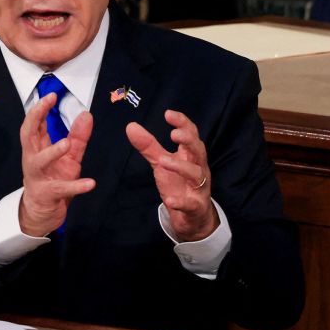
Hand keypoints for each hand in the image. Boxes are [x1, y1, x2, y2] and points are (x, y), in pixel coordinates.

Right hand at [18, 92, 94, 236]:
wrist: (41, 212)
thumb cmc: (53, 179)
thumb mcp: (68, 156)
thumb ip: (78, 136)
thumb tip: (87, 114)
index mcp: (37, 148)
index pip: (34, 124)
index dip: (40, 108)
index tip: (50, 95)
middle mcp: (33, 159)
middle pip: (27, 135)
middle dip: (35, 118)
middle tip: (47, 104)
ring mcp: (38, 177)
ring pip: (40, 162)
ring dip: (52, 152)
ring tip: (66, 144)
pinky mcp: (47, 194)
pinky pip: (61, 189)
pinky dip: (76, 186)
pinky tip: (90, 183)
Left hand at [126, 109, 218, 241]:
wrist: (191, 216)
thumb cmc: (179, 184)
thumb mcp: (162, 163)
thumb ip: (148, 146)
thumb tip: (130, 126)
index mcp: (190, 155)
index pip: (191, 134)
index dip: (182, 123)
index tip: (168, 114)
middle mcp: (198, 168)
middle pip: (199, 150)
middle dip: (188, 140)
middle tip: (174, 134)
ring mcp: (199, 188)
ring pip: (196, 174)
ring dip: (180, 167)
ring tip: (162, 161)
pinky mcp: (195, 206)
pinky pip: (190, 204)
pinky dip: (180, 202)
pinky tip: (169, 200)